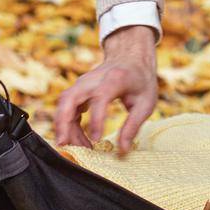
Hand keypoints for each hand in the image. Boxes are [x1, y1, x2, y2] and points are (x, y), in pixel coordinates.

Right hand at [52, 25, 158, 153]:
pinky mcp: (78, 89)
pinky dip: (67, 124)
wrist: (130, 58)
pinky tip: (77, 139)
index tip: (96, 140)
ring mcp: (82, 83)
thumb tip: (122, 150)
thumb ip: (133, 126)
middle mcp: (93, 79)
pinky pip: (65, 107)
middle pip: (69, 97)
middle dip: (63, 122)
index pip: (100, 97)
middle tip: (65, 144)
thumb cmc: (140, 81)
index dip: (96, 119)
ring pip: (63, 103)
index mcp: (115, 79)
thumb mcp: (146, 103)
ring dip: (63, 126)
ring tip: (75, 147)